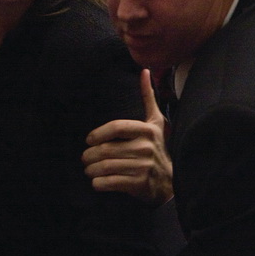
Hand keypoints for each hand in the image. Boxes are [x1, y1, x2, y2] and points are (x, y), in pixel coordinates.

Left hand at [82, 69, 172, 204]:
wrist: (169, 182)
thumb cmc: (157, 148)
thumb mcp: (155, 122)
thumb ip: (148, 97)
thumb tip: (145, 71)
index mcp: (148, 130)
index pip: (117, 127)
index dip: (98, 133)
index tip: (89, 140)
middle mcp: (147, 147)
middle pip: (107, 149)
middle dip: (90, 155)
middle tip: (85, 158)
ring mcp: (144, 166)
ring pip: (107, 166)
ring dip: (91, 170)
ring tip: (88, 169)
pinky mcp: (140, 184)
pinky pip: (111, 182)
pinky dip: (99, 183)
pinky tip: (96, 181)